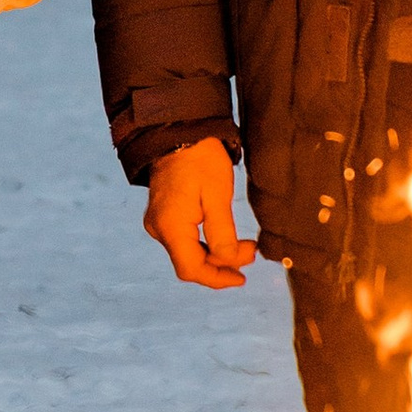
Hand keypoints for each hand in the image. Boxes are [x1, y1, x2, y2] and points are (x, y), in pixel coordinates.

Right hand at [144, 139, 257, 288]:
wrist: (180, 133)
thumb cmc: (200, 159)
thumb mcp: (218, 194)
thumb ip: (222, 232)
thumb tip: (230, 260)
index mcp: (171, 226)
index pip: (191, 269)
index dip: (217, 278)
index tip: (241, 278)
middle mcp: (159, 229)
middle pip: (190, 263)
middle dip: (222, 264)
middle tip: (252, 252)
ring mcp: (159, 223)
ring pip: (188, 254)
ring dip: (216, 255)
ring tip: (244, 247)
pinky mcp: (164, 217)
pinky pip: (185, 241)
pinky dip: (206, 244)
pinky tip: (225, 240)